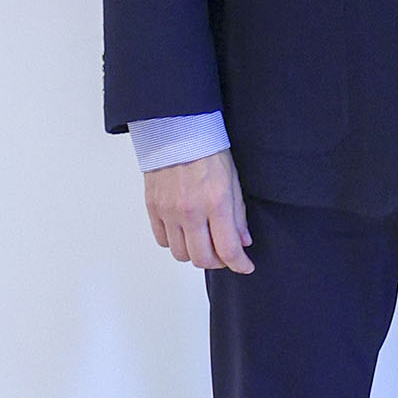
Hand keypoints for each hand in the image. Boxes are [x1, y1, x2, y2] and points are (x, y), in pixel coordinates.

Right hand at [145, 149, 251, 272]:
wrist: (176, 131)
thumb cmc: (208, 150)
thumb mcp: (233, 180)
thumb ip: (238, 215)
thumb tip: (243, 242)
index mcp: (215, 203)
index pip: (228, 249)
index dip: (240, 264)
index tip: (245, 266)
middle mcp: (190, 212)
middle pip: (202, 259)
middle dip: (218, 262)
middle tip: (224, 254)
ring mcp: (168, 212)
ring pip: (180, 254)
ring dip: (194, 253)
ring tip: (204, 241)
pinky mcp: (153, 208)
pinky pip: (163, 240)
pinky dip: (175, 242)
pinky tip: (185, 232)